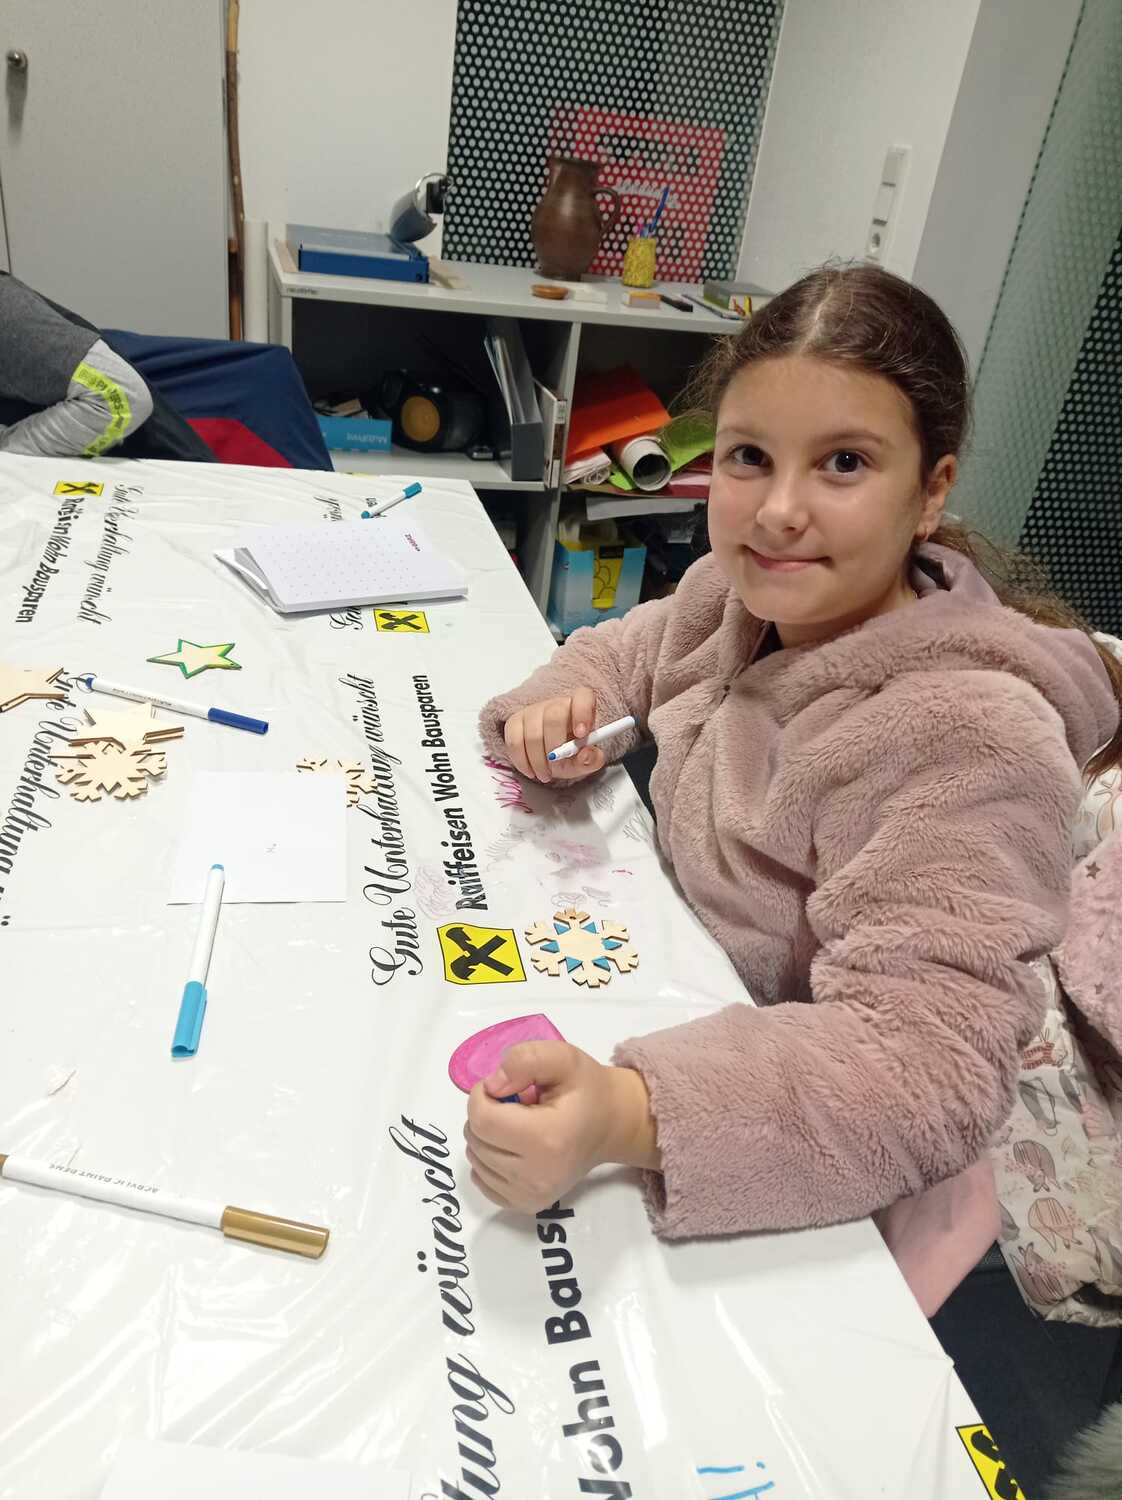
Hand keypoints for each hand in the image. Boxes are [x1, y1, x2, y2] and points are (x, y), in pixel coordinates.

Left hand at [464, 1041, 658, 1213]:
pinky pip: (482, 1180)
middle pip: (475, 1139)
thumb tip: (491, 1086)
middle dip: (485, 1114)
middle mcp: (536, 1175)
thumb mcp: (562, 1058)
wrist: (611, 1126)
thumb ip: (524, 1060)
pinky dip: (488, 1159)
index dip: (481, 1095)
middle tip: (515, 1105)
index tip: (503, 1086)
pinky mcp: (525, 1205)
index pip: (481, 1119)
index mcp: (546, 1138)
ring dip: (486, 1136)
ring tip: (518, 1125)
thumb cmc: (587, 1090)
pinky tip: (513, 1146)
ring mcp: (530, 1195)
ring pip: (476, 1159)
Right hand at [503, 688, 604, 783]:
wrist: (552, 755)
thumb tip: (586, 754)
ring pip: (532, 732)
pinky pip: (514, 741)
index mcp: (581, 706)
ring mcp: (533, 710)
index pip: (582, 696)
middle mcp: (556, 703)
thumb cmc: (572, 753)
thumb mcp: (587, 760)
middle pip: (554, 716)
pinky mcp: (515, 721)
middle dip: (555, 746)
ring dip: (538, 760)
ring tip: (545, 775)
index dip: (582, 712)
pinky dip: (521, 761)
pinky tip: (530, 770)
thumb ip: (593, 759)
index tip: (581, 735)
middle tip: (557, 767)